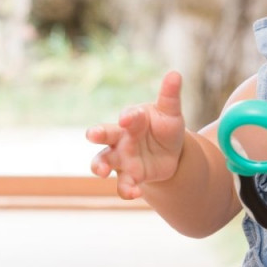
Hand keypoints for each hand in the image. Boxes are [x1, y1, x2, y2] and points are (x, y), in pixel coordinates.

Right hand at [86, 71, 185, 199]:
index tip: (129, 118)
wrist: (170, 153)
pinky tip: (134, 193)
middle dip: (97, 133)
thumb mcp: (171, 113)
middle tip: (91, 134)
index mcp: (133, 119)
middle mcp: (121, 137)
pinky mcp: (129, 175)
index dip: (129, 117)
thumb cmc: (165, 127)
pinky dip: (126, 189)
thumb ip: (170, 96)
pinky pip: (123, 184)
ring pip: (104, 160)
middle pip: (105, 134)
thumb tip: (175, 73)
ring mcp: (122, 157)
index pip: (129, 116)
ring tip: (102, 172)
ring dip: (100, 165)